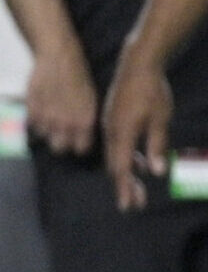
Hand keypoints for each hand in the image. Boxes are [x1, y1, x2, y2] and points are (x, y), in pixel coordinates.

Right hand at [26, 43, 97, 155]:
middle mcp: (65, 123)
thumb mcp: (90, 98)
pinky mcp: (31, 109)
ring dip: (46, 129)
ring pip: (43, 136)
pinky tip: (40, 108)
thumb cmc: (79, 73)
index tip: (77, 139)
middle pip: (59, 149)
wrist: (58, 57)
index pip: (81, 149)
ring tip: (50, 116)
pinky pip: (31, 124)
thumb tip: (80, 131)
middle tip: (61, 131)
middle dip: (61, 142)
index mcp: (84, 121)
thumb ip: (84, 118)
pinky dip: (35, 120)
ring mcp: (46, 117)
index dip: (79, 144)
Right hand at [104, 58, 173, 210]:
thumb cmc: (152, 92)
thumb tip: (157, 172)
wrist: (137, 66)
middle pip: (116, 165)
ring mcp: (111, 126)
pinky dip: (128, 158)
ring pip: (117, 156)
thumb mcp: (160, 119)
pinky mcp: (114, 120)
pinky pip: (118, 145)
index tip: (129, 205)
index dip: (126, 187)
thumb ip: (156, 145)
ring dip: (128, 173)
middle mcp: (112, 132)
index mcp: (122, 134)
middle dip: (126, 186)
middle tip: (136, 204)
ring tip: (139, 188)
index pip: (122, 167)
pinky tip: (141, 163)